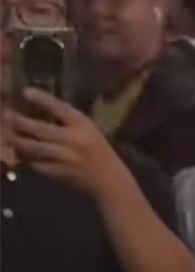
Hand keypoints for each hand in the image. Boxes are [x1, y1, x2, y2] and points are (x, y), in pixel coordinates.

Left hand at [11, 89, 127, 198]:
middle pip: (40, 129)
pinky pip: (35, 164)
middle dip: (20, 122)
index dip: (42, 99)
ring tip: (7, 135)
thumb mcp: (89, 130)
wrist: (108, 180)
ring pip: (33, 148)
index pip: (60, 108)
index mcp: (83, 126)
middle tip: (6, 115)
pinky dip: (25, 158)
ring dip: (17, 141)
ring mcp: (64, 158)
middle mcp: (72, 140)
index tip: (26, 91)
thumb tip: (39, 111)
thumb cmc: (98, 150)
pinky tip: (18, 154)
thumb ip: (68, 122)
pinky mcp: (57, 173)